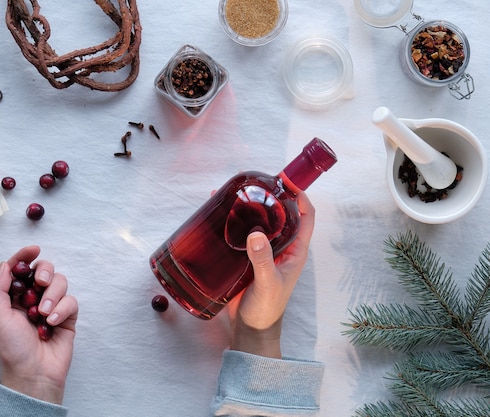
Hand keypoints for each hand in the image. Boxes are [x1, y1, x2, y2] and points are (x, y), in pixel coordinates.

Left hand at [0, 245, 78, 403]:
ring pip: (60, 283)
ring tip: (44, 314)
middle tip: (40, 283)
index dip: (26, 256)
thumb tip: (6, 264)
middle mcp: (34, 298)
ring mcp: (53, 306)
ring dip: (53, 295)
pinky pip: (72, 301)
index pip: (21, 269)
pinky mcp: (68, 317)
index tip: (33, 249)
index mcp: (15, 297)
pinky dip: (63, 309)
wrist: (34, 373)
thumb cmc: (12, 348)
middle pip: (45, 270)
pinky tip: (53, 323)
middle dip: (45, 271)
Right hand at [228, 192, 314, 358]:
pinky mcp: (245, 257)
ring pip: (260, 222)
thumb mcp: (267, 284)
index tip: (287, 180)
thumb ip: (262, 261)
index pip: (305, 217)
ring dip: (250, 207)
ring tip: (235, 193)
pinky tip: (219, 214)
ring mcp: (263, 252)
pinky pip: (242, 234)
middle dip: (270, 197)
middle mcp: (281, 248)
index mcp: (295, 251)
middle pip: (280, 214)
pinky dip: (233, 222)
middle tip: (254, 182)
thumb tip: (256, 234)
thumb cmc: (267, 310)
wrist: (250, 330)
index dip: (301, 196)